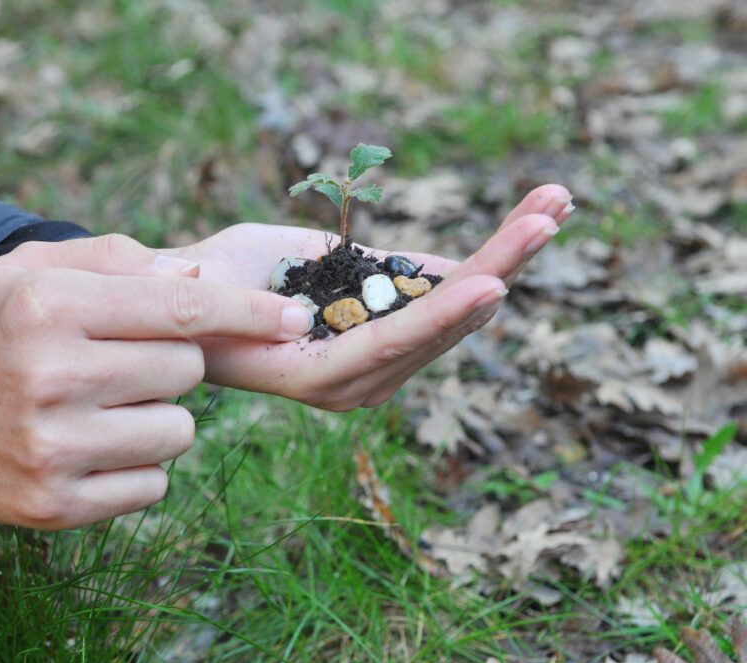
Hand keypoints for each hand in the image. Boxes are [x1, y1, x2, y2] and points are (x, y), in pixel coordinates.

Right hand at [0, 235, 314, 528]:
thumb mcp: (26, 268)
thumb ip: (114, 258)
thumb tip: (199, 276)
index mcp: (50, 307)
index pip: (181, 308)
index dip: (248, 310)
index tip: (294, 316)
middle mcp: (53, 377)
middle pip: (189, 370)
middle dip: (173, 363)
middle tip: (120, 362)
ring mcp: (54, 449)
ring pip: (180, 431)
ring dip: (160, 416)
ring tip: (103, 405)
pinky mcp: (57, 506)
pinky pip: (155, 483)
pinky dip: (139, 464)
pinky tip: (90, 446)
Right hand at [164, 184, 575, 410]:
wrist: (199, 298)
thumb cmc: (191, 298)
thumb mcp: (206, 301)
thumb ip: (241, 310)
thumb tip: (276, 315)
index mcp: (320, 376)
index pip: (390, 345)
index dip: (440, 315)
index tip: (492, 283)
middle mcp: (364, 370)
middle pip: (443, 322)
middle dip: (497, 266)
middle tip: (548, 217)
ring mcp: (385, 340)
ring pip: (459, 301)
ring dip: (508, 250)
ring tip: (557, 200)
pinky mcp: (392, 309)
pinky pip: (449, 283)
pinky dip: (489, 248)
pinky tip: (536, 217)